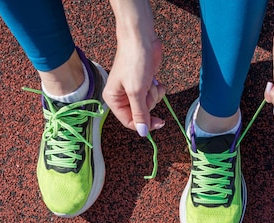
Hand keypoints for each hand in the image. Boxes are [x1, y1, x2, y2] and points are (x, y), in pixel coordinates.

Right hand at [104, 0, 165, 136]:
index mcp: (114, 99)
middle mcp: (122, 96)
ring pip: (150, 104)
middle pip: (142, 113)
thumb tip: (142, 133)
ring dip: (154, 94)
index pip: (129, 121)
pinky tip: (154, 78)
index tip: (159, 123)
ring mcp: (134, 89)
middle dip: (149, 101)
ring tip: (149, 80)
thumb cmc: (134, 62)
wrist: (141, 38)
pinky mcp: (145, 83)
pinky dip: (158, 88)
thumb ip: (140, 114)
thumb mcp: (136, 92)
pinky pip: (155, 94)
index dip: (144, 124)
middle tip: (146, 88)